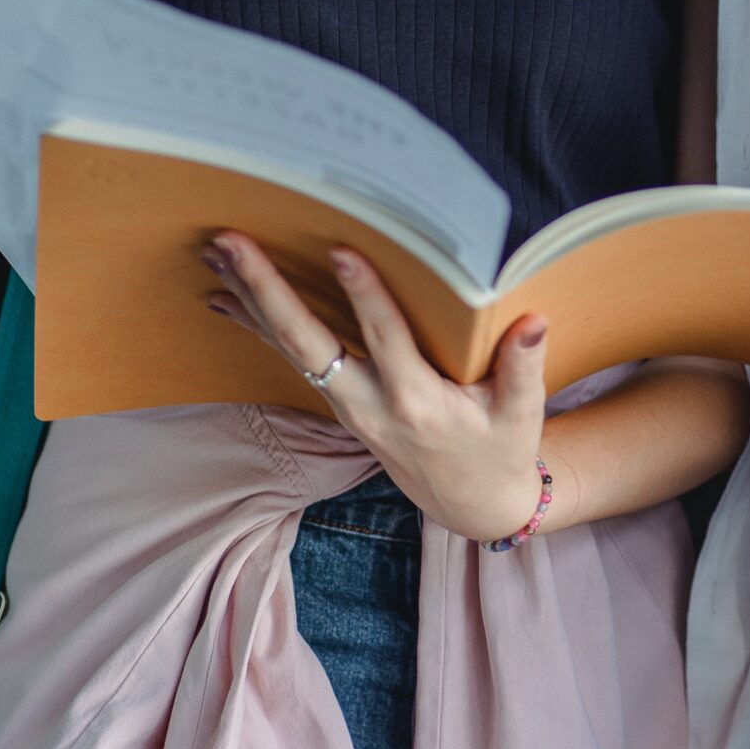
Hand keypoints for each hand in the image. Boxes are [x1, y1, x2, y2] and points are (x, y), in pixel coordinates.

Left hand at [203, 233, 552, 544]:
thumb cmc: (500, 450)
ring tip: (216, 253)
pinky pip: (291, 359)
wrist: (470, 504)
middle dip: (267, 291)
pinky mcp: (338, 403)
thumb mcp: (521, 416)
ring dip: (251, 299)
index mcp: (417, 403)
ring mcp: (346, 406)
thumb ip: (523, 367)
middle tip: (232, 244)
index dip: (364, 296)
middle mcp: (369, 405)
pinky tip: (223, 296)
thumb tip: (533, 321)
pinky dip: (255, 325)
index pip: (386, 342)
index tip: (340, 250)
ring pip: (288, 349)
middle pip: (307, 345)